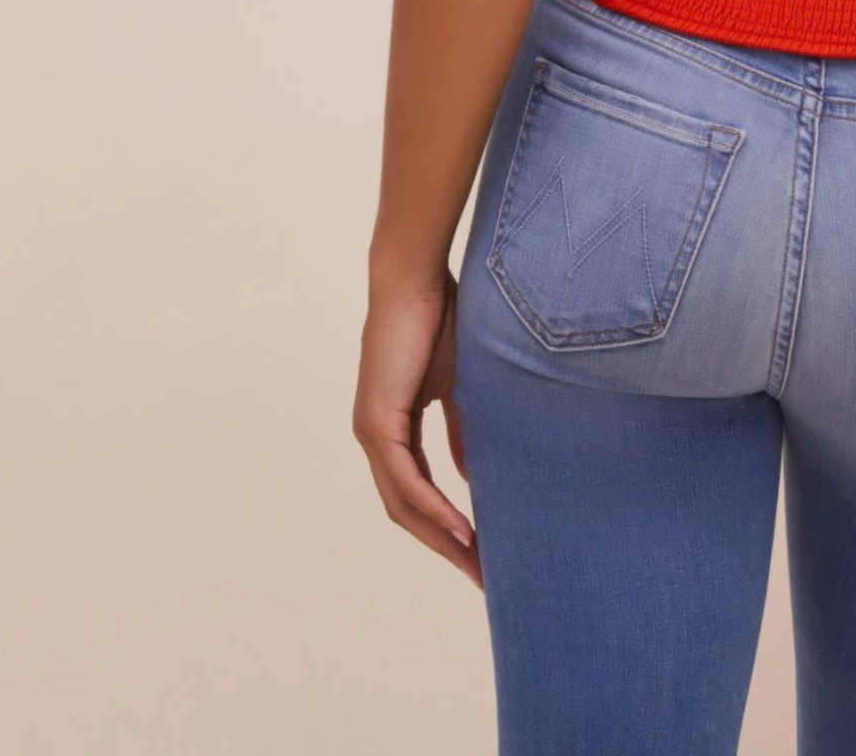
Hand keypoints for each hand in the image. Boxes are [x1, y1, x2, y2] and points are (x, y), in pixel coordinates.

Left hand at [353, 269, 481, 587]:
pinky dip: (433, 508)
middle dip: (445, 546)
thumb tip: (472, 475)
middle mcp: (375, 437)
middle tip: (483, 577)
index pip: (416, 493)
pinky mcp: (377, 421)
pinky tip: (462, 528)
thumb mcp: (458, 386)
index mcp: (392, 429)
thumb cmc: (439, 318)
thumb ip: (461, 430)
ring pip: (403, 505)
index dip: (445, 527)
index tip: (482, 553)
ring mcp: (372, 432)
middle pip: (407, 512)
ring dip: (440, 538)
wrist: (415, 278)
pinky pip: (406, 480)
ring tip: (478, 563)